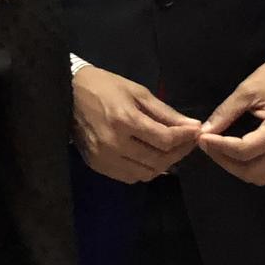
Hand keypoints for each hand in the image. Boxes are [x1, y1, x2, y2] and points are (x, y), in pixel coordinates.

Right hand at [71, 65, 200, 182]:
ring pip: (146, 173)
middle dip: (179, 151)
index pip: (164, 139)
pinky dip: (145, 170)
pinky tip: (151, 158)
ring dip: (164, 164)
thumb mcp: (137, 92)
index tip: (197, 131)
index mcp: (124, 120)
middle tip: (188, 141)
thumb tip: (192, 125)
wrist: (66, 94)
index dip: (185, 137)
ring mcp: (104, 158)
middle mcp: (114, 144)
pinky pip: (129, 177)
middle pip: (158, 159)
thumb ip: (165, 112)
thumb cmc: (104, 87)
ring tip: (173, 150)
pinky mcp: (97, 166)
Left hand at [196, 48, 264, 186]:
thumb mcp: (247, 90)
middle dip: (226, 162)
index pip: (244, 151)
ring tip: (221, 150)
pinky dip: (252, 165)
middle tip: (209, 146)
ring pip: (262, 176)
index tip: (202, 137)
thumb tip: (206, 130)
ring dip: (238, 168)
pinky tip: (238, 151)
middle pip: (252, 172)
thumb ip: (225, 113)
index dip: (219, 147)